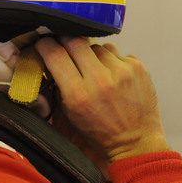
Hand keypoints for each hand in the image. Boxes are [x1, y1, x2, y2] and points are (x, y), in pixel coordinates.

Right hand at [35, 37, 169, 162]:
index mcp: (78, 94)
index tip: (44, 43)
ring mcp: (121, 70)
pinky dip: (110, 60)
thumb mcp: (70, 113)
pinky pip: (115, 52)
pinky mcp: (136, 66)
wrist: (135, 141)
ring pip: (96, 45)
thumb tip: (51, 57)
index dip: (45, 44)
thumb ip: (59, 85)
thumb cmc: (101, 131)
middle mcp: (99, 79)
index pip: (55, 54)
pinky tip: (112, 75)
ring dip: (90, 54)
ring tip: (94, 71)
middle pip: (74, 41)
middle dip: (66, 42)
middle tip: (66, 49)